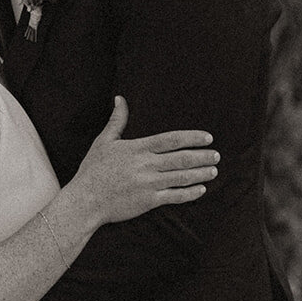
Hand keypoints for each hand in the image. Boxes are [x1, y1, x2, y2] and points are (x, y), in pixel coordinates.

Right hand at [71, 97, 217, 226]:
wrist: (85, 200)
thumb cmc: (93, 170)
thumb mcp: (103, 141)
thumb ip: (117, 120)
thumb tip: (120, 99)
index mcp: (137, 149)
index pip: (171, 140)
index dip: (192, 138)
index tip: (208, 138)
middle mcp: (146, 165)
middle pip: (181, 158)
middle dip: (202, 156)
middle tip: (216, 155)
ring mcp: (148, 184)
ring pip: (181, 177)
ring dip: (200, 173)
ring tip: (213, 170)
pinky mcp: (148, 201)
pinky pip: (174, 197)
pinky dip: (190, 193)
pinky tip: (201, 189)